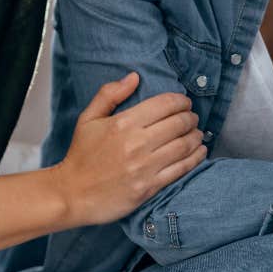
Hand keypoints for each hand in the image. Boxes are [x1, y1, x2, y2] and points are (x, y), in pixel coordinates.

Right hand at [52, 73, 205, 226]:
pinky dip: (196, 158)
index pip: (165, 104)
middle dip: (191, 117)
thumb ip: (110, 94)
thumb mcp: (88, 119)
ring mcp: (145, 167)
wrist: (72, 194)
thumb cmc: (81, 155)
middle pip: (179, 124)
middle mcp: (137, 143)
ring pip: (184, 146)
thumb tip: (134, 77)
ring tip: (198, 133)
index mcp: (124, 123)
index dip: (181, 101)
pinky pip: (181, 169)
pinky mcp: (150, 187)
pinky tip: (200, 152)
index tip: (185, 102)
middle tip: (192, 117)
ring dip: (196, 136)